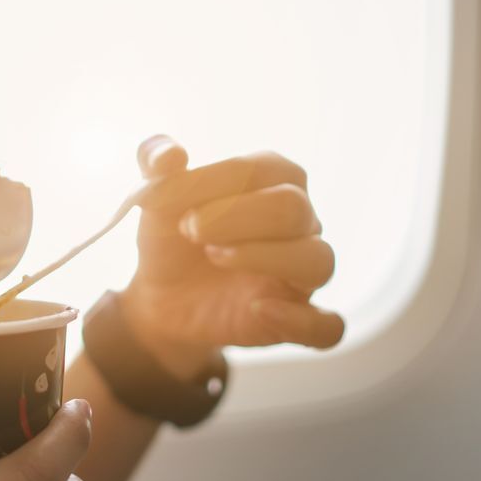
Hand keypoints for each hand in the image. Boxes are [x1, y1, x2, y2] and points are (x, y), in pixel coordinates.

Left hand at [119, 135, 344, 379]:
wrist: (161, 297)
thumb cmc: (172, 236)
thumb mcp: (155, 195)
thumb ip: (155, 160)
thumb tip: (170, 155)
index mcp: (275, 180)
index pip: (263, 169)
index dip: (211, 182)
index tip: (163, 198)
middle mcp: (301, 222)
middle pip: (294, 209)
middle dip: (236, 216)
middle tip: (190, 230)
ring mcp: (302, 272)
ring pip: (317, 260)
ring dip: (263, 257)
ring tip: (214, 256)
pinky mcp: (295, 318)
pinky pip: (326, 325)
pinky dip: (300, 320)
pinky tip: (257, 308)